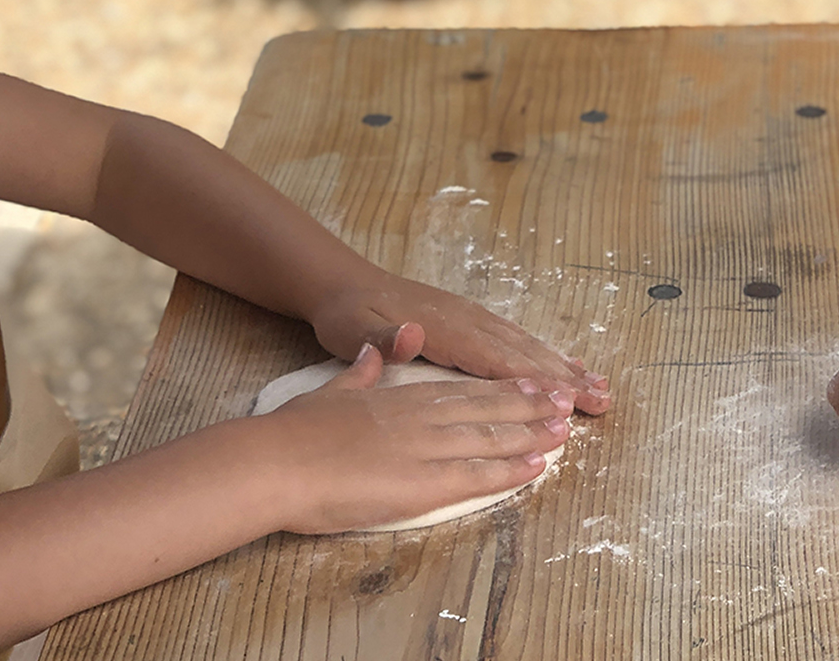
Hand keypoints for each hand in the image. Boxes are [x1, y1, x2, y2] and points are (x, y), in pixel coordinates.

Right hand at [258, 345, 580, 533]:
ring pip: (491, 438)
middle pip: (487, 408)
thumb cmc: (292, 432)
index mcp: (398, 397)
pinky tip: (537, 467)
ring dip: (532, 435)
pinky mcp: (422, 484)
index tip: (530, 381)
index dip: (500, 386)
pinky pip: (477, 476)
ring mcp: (424, 449)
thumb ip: (360, 374)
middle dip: (529, 405)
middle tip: (565, 400)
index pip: (462, 389)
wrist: (273, 462)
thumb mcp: (331, 391)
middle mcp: (420, 418)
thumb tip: (375, 355)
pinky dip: (511, 471)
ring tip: (564, 430)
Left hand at [308, 272, 610, 414]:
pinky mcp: (472, 321)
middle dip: (566, 378)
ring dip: (565, 367)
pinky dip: (546, 354)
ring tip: (600, 388)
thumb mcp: (350, 328)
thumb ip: (380, 338)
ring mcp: (473, 318)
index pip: (499, 360)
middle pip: (525, 353)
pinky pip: (517, 340)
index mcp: (445, 329)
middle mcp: (467, 321)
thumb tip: (412, 334)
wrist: (344, 283)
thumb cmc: (347, 314)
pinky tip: (565, 366)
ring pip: (527, 345)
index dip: (537, 381)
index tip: (570, 400)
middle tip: (603, 401)